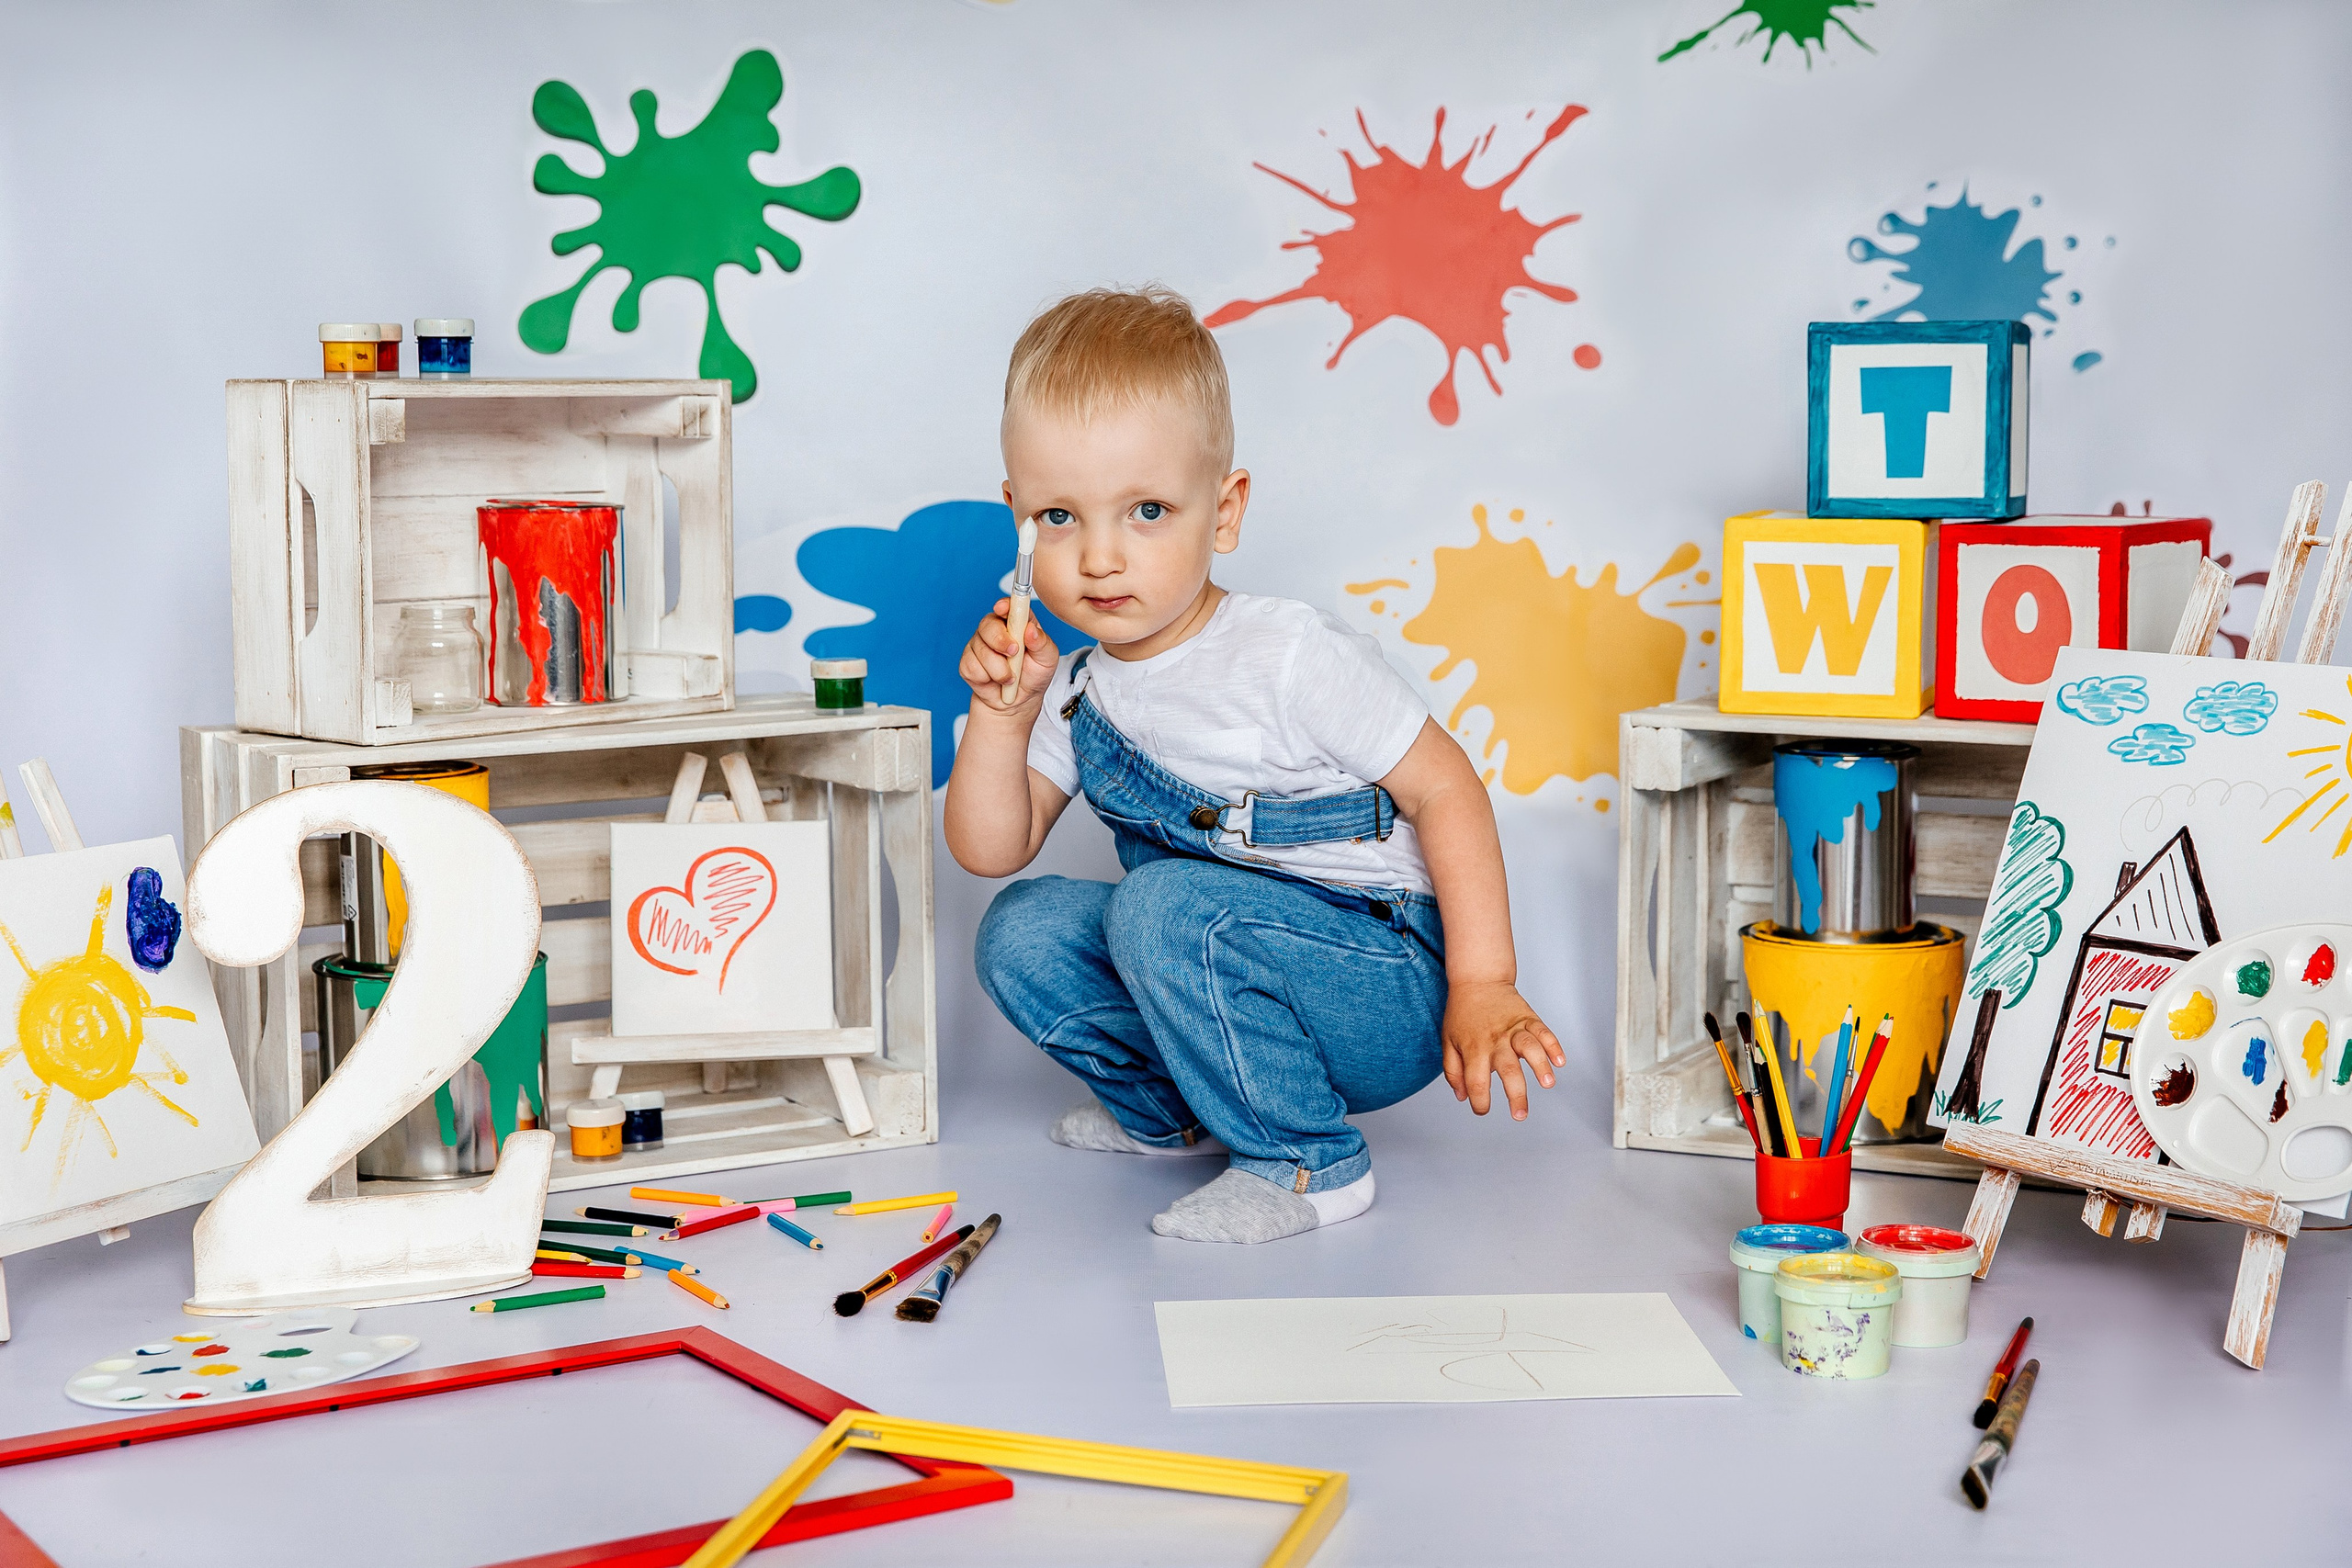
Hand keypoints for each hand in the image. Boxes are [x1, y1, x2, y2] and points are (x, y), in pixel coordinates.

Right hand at [958, 598, 1059, 714]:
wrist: (1019, 702)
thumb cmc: (1034, 676)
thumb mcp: (1048, 660)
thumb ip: (1043, 643)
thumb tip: (1031, 630)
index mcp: (1017, 623)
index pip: (1008, 606)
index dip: (1004, 605)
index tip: (1003, 609)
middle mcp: (996, 630)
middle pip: (988, 624)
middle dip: (1000, 640)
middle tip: (1013, 653)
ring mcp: (980, 645)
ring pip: (981, 649)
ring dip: (999, 669)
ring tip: (1010, 677)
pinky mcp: (968, 662)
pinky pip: (972, 666)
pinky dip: (987, 678)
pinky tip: (994, 681)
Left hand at [1443, 981, 1563, 1118]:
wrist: (1477, 979)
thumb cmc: (1461, 1013)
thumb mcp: (1448, 1041)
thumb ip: (1453, 1071)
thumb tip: (1462, 1097)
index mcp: (1474, 1047)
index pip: (1476, 1081)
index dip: (1479, 1101)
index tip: (1482, 1111)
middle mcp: (1496, 1039)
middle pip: (1508, 1069)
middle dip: (1516, 1095)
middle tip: (1520, 1114)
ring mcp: (1514, 1028)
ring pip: (1530, 1048)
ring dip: (1540, 1066)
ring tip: (1547, 1083)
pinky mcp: (1528, 1018)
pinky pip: (1544, 1032)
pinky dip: (1553, 1046)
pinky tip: (1559, 1061)